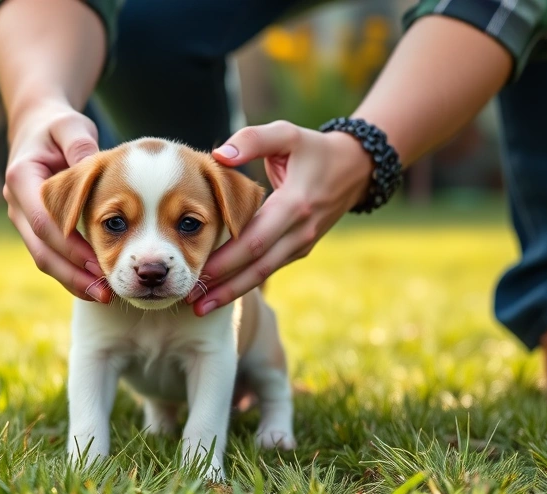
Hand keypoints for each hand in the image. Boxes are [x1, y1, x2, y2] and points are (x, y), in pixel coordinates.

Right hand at [3, 101, 111, 302]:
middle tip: (104, 292)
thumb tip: (92, 164)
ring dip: (72, 280)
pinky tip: (97, 285)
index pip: (44, 222)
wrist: (36, 128)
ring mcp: (22, 218)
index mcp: (20, 178)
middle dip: (72, 274)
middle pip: (41, 249)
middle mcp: (16, 203)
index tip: (100, 262)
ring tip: (104, 296)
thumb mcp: (70, 125)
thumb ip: (79, 143)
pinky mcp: (34, 228)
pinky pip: (51, 254)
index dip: (71, 246)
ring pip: (44, 258)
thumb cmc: (58, 126)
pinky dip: (72, 271)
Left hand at [187, 121, 373, 315]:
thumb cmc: (313, 148)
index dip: (226, 259)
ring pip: (263, 274)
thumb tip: (219, 155)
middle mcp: (300, 231)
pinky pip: (269, 268)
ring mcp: (302, 243)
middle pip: (257, 267)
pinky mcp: (299, 248)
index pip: (255, 240)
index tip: (197, 271)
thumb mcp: (287, 134)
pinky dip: (244, 282)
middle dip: (223, 286)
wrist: (356, 167)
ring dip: (231, 292)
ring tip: (199, 307)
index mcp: (295, 204)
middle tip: (190, 299)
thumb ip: (253, 140)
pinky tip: (219, 292)